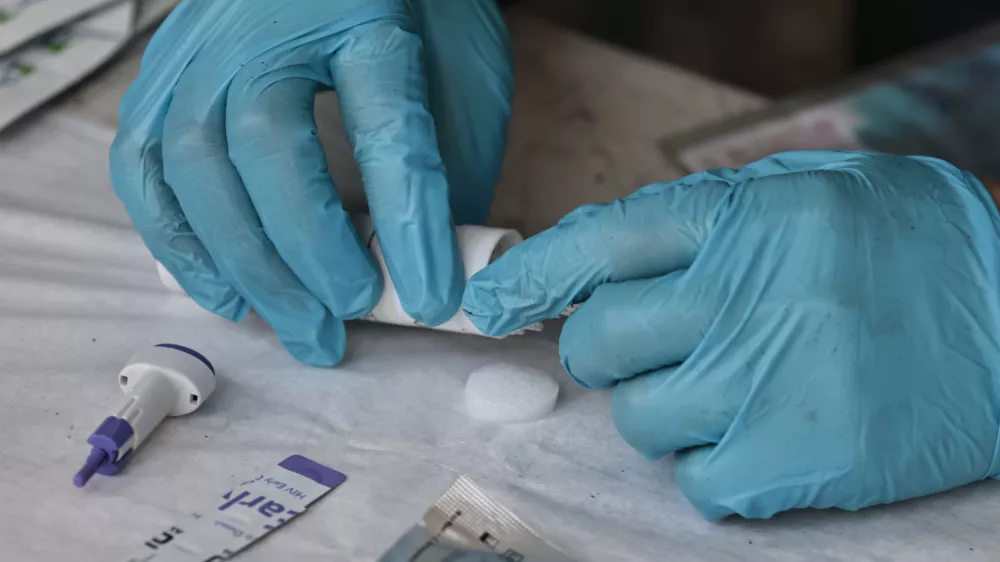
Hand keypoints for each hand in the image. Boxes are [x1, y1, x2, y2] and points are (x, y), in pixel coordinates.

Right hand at [111, 0, 511, 364]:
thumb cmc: (413, 17)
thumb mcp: (459, 76)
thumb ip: (448, 162)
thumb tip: (422, 266)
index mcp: (367, 14)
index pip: (386, 127)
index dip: (408, 226)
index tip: (429, 299)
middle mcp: (270, 23)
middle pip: (267, 147)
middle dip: (305, 257)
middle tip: (340, 325)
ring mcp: (203, 43)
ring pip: (192, 161)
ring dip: (240, 263)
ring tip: (289, 324)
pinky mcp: (163, 69)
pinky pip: (142, 160)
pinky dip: (175, 237)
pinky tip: (221, 290)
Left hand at [463, 151, 999, 518]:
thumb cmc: (908, 249)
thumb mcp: (809, 191)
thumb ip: (703, 215)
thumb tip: (598, 250)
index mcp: (744, 224)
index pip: (598, 244)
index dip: (530, 275)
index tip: (491, 299)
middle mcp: (746, 301)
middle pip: (597, 345)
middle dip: (603, 351)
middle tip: (645, 346)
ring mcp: (768, 387)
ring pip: (638, 421)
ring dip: (661, 409)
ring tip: (727, 387)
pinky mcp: (798, 462)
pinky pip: (696, 483)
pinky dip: (711, 467)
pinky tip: (757, 435)